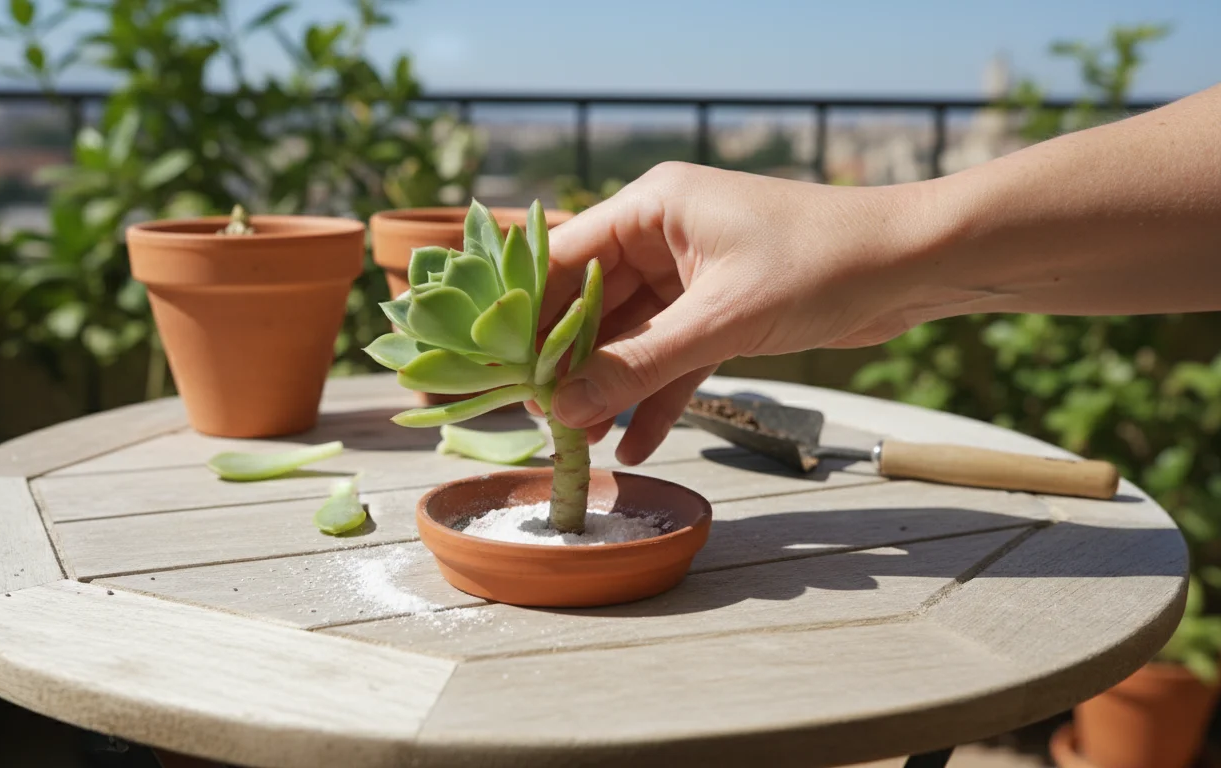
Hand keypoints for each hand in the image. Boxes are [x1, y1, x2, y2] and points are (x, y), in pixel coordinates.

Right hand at [535, 162, 923, 464]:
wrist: (914, 266)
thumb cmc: (823, 264)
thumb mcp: (723, 318)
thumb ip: (641, 365)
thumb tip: (566, 409)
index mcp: (653, 208)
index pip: (562, 260)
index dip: (523, 316)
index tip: (493, 370)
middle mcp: (663, 235)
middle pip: (589, 303)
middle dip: (564, 362)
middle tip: (533, 417)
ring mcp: (691, 275)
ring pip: (630, 337)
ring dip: (609, 387)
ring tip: (577, 440)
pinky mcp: (720, 310)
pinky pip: (672, 357)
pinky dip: (656, 397)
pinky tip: (636, 444)